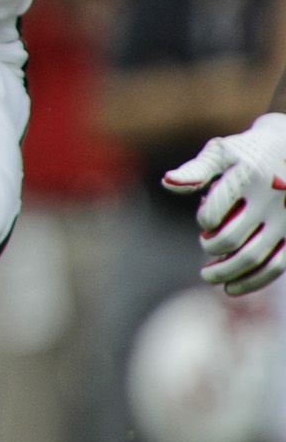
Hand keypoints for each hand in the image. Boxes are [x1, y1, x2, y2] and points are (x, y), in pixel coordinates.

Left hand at [167, 113, 285, 294]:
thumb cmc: (245, 154)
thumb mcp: (220, 153)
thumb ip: (195, 170)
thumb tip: (168, 183)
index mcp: (247, 177)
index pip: (217, 208)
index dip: (205, 219)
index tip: (206, 220)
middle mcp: (268, 199)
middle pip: (232, 237)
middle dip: (211, 248)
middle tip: (204, 248)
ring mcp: (284, 219)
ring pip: (253, 256)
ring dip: (226, 272)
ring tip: (208, 275)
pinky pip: (276, 265)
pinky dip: (252, 281)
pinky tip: (231, 288)